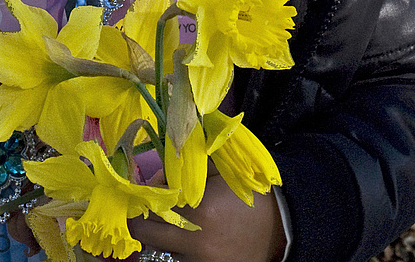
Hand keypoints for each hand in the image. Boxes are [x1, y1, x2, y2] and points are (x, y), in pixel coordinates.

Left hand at [129, 167, 285, 261]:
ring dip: (160, 236)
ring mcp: (200, 261)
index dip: (148, 193)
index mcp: (198, 208)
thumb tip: (160, 173)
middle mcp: (195, 239)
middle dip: (145, 217)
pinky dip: (176, 251)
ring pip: (158, 250)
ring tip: (172, 224)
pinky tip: (186, 238)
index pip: (151, 204)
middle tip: (151, 208)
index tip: (155, 187)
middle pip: (145, 232)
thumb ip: (187, 169)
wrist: (277, 226)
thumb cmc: (245, 195)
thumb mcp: (218, 171)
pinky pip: (176, 261)